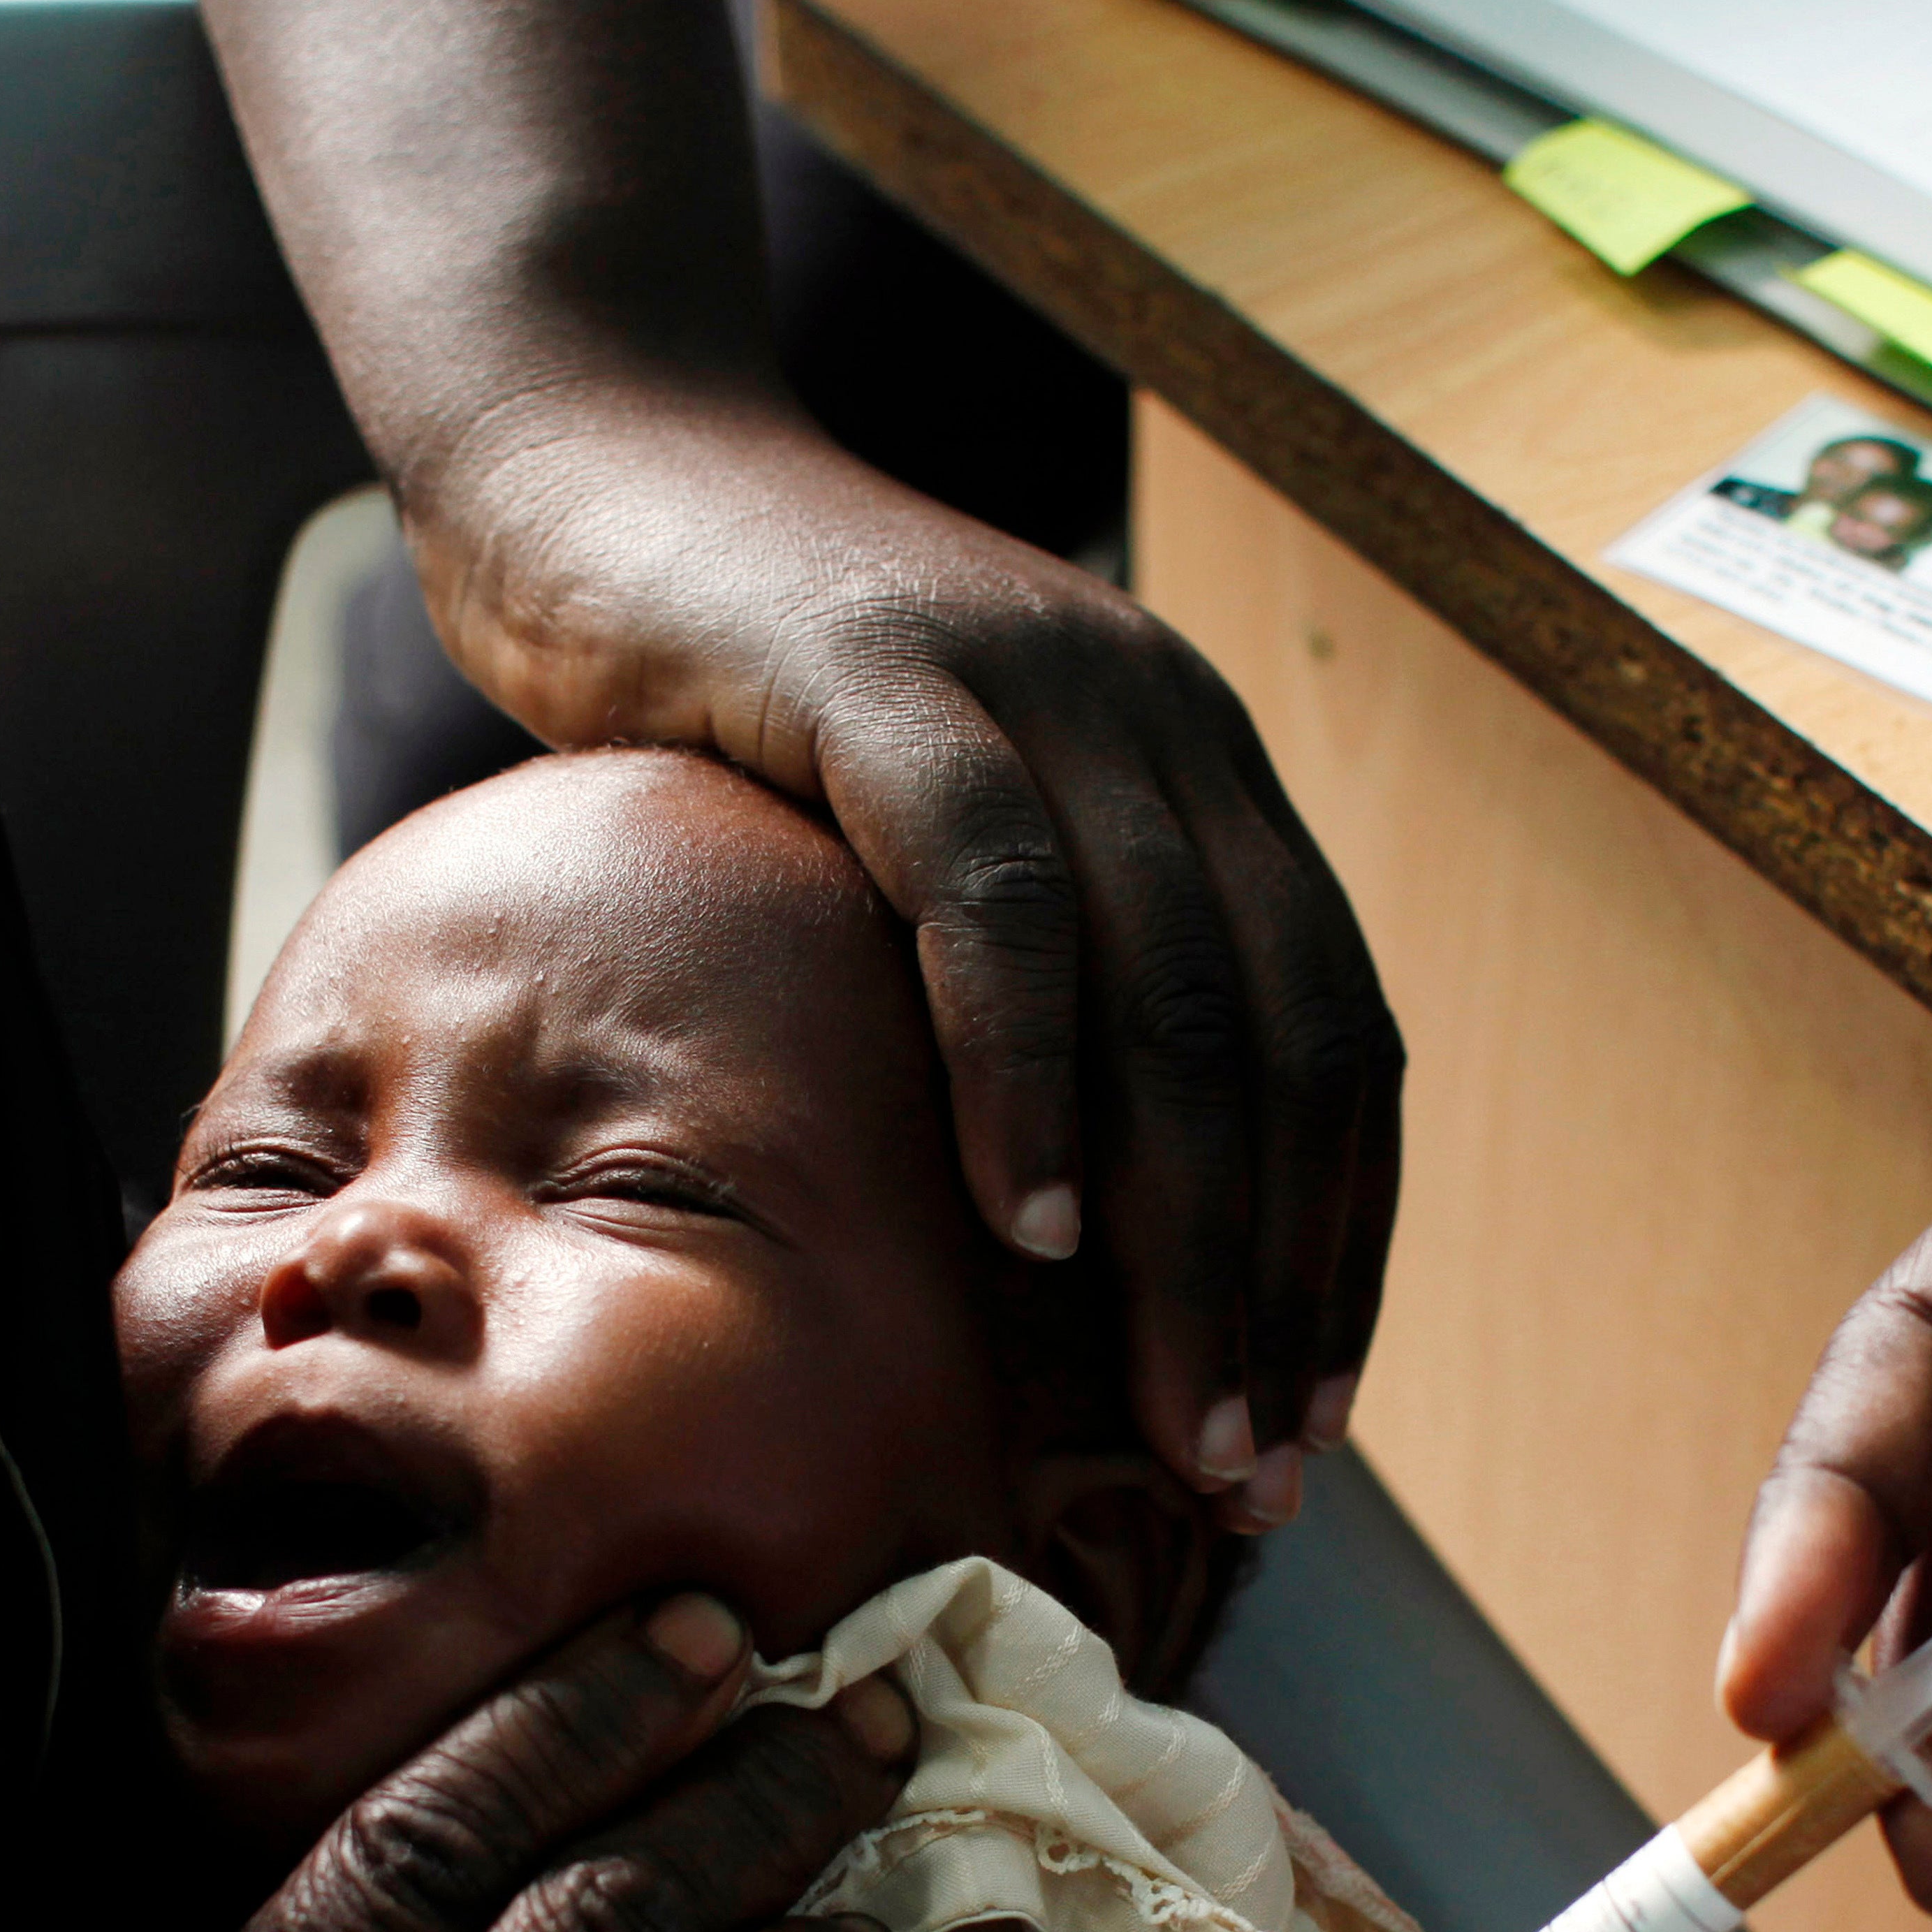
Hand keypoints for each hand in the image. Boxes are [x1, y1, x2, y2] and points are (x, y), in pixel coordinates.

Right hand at [409, 400, 1402, 1519]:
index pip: (1336, 1044)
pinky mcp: (892, 679)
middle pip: (1286, 1048)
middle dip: (1282, 1286)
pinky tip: (1020, 1223)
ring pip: (1176, 998)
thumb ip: (1017, 991)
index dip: (1341, 1244)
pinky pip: (998, 903)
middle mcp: (1161, 724)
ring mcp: (1038, 691)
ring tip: (1172, 1412)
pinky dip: (1027, 1075)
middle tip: (1254, 1473)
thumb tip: (1047, 1245)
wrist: (590, 458)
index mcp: (1197, 775)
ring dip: (1185, 1232)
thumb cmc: (731, 698)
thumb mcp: (917, 852)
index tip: (1313, 1420)